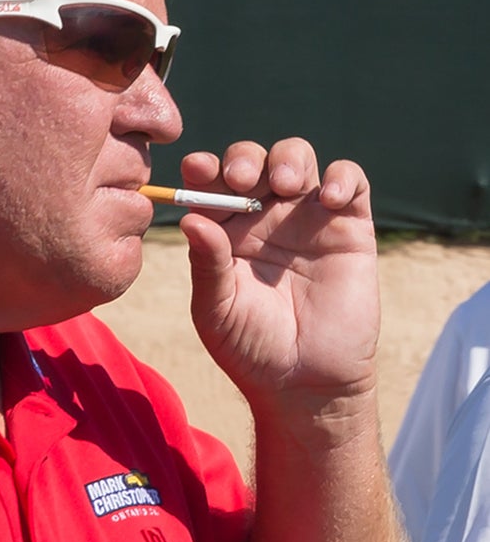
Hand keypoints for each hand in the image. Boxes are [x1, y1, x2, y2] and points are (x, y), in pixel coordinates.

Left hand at [176, 138, 377, 421]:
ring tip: (284, 185)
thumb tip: (190, 219)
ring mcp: (305, 218)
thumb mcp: (216, 309)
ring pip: (297, 159)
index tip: (196, 170)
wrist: (304, 383)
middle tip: (241, 179)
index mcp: (221, 229)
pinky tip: (328, 199)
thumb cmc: (249, 347)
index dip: (202, 169)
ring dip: (288, 159)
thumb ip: (207, 264)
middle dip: (244, 158)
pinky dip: (343, 178)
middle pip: (251, 160)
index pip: (208, 183)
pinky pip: (351, 183)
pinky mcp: (349, 228)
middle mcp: (261, 216)